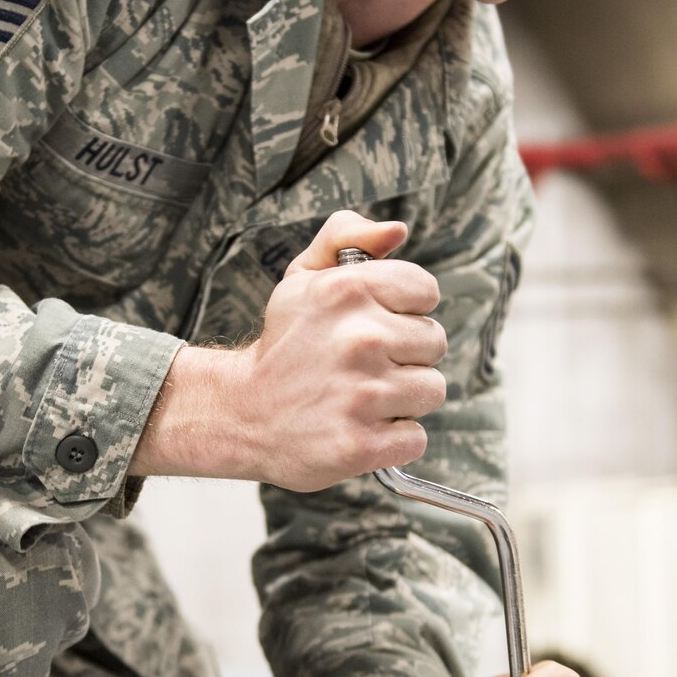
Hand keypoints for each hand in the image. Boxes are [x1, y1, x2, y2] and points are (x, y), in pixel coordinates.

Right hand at [132, 210, 446, 486]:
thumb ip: (346, 236)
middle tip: (360, 364)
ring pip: (431, 390)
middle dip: (404, 354)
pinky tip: (359, 426)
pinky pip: (415, 437)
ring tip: (360, 396)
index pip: (425, 291)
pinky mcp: (361, 445)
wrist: (242, 413)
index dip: (403, 309)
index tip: (374, 323)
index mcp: (346, 290)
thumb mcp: (303, 277)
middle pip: (434, 342)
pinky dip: (393, 438)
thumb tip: (397, 231)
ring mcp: (361, 395)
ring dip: (402, 397)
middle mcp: (358, 339)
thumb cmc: (285, 344)